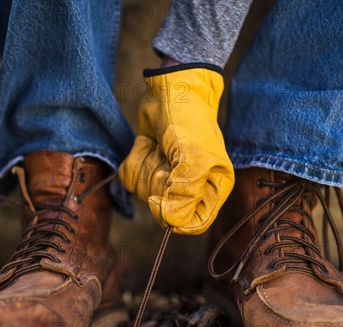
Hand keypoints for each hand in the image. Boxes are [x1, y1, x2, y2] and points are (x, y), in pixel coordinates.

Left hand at [119, 65, 233, 234]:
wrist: (170, 88)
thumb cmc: (189, 118)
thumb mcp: (192, 155)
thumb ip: (185, 190)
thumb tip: (170, 220)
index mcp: (213, 187)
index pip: (195, 223)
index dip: (174, 217)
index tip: (159, 199)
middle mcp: (191, 187)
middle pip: (163, 209)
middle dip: (158, 178)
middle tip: (167, 154)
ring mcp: (167, 178)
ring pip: (142, 193)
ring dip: (146, 165)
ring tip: (160, 145)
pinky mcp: (147, 166)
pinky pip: (129, 180)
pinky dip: (134, 159)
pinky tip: (147, 144)